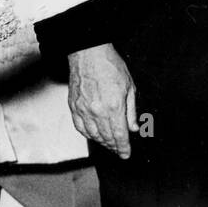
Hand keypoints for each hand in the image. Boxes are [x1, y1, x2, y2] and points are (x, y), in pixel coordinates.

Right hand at [68, 43, 137, 158]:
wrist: (88, 52)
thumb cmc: (109, 65)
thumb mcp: (129, 86)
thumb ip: (131, 110)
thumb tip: (134, 128)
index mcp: (114, 106)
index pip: (120, 136)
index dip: (124, 148)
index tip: (126, 154)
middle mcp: (97, 111)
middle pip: (107, 138)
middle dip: (114, 147)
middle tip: (119, 149)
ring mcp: (83, 109)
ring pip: (93, 135)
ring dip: (102, 142)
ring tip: (108, 143)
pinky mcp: (73, 105)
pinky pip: (80, 127)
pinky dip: (87, 134)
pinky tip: (93, 134)